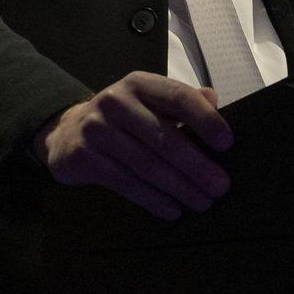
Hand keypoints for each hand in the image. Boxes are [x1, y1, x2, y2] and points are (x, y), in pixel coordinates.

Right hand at [35, 75, 231, 220]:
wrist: (65, 133)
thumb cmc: (122, 120)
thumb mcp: (149, 102)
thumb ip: (181, 101)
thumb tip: (213, 99)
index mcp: (140, 84)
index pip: (178, 97)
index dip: (205, 120)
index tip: (227, 144)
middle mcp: (117, 101)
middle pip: (164, 137)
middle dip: (196, 165)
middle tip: (220, 186)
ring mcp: (97, 128)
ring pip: (146, 164)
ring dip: (179, 187)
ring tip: (201, 202)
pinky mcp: (84, 156)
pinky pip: (125, 182)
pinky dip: (152, 199)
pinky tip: (171, 210)